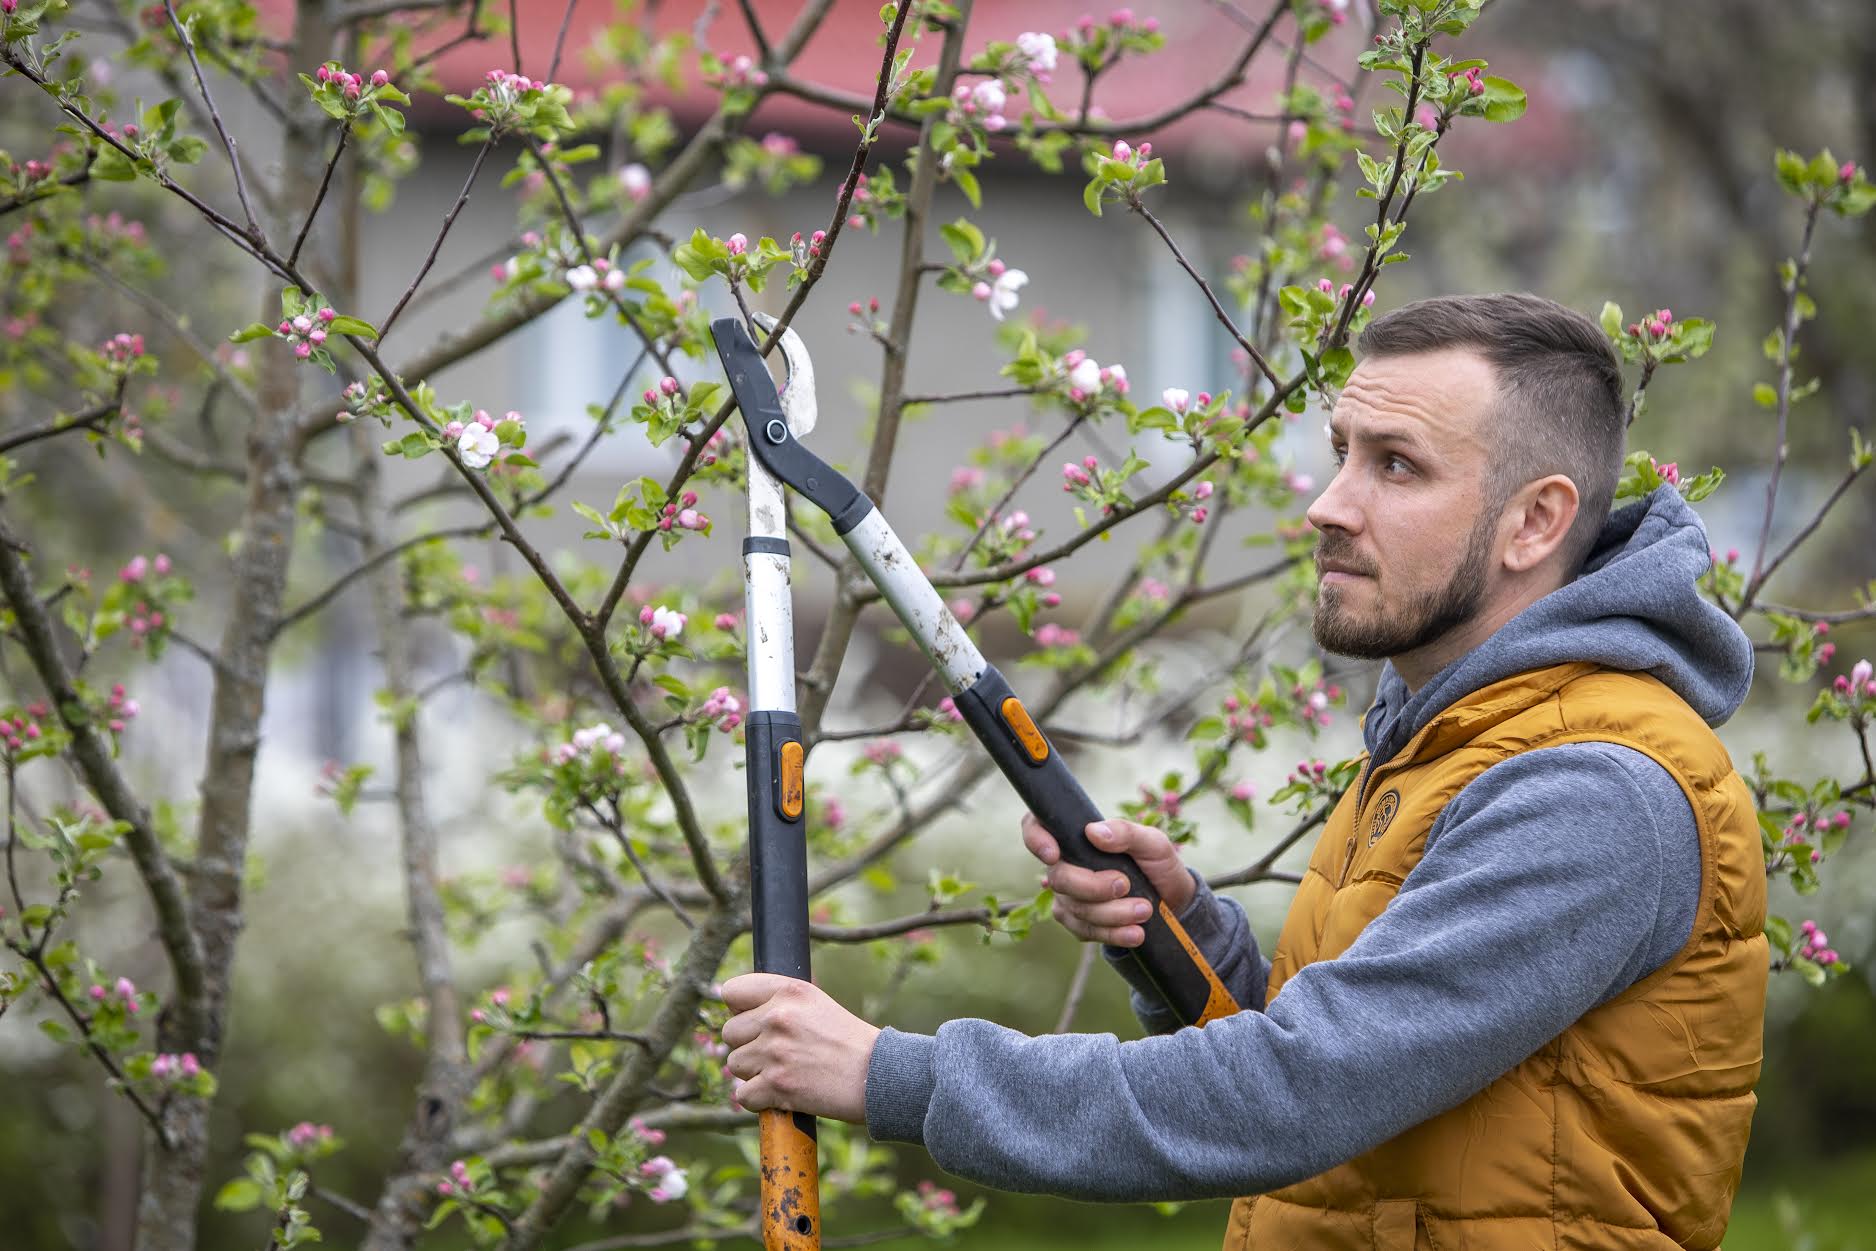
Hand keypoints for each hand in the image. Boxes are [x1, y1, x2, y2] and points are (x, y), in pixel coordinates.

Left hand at [720, 973, 879, 1123]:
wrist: (877, 1075)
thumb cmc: (847, 1040)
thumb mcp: (815, 1002)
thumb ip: (777, 1001)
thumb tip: (735, 1010)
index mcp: (788, 991)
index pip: (732, 991)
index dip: (739, 1009)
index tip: (753, 1020)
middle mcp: (778, 1017)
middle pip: (730, 1032)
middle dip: (748, 1045)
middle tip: (777, 1053)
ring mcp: (775, 1052)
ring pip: (735, 1064)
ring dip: (753, 1072)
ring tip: (784, 1071)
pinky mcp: (776, 1085)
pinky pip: (743, 1095)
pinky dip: (758, 1099)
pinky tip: (780, 1094)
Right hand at [1021, 813, 1192, 947]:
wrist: (1172, 900)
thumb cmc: (1157, 863)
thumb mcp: (1152, 842)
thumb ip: (1126, 832)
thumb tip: (1094, 832)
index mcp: (1077, 836)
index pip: (1036, 827)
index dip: (1035, 839)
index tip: (1053, 854)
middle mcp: (1065, 865)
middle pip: (1059, 878)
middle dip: (1092, 887)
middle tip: (1125, 884)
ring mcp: (1069, 896)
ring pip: (1075, 909)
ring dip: (1112, 913)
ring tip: (1144, 910)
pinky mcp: (1079, 923)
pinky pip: (1085, 931)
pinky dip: (1112, 933)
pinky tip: (1135, 933)